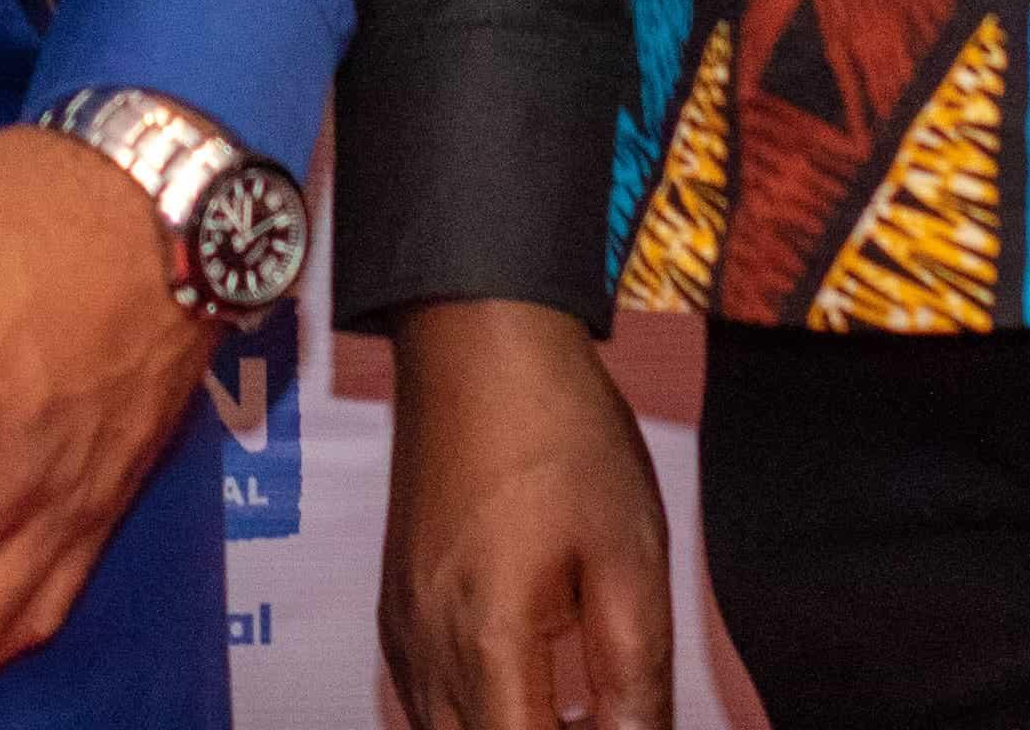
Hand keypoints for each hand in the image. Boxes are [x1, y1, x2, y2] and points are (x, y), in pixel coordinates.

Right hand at [378, 299, 672, 729]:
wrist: (475, 338)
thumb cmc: (559, 432)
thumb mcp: (628, 553)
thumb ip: (634, 672)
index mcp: (488, 640)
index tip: (624, 727)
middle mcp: (427, 648)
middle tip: (608, 716)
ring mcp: (401, 628)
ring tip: (577, 710)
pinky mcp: (394, 605)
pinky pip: (425, 698)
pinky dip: (474, 715)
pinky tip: (531, 686)